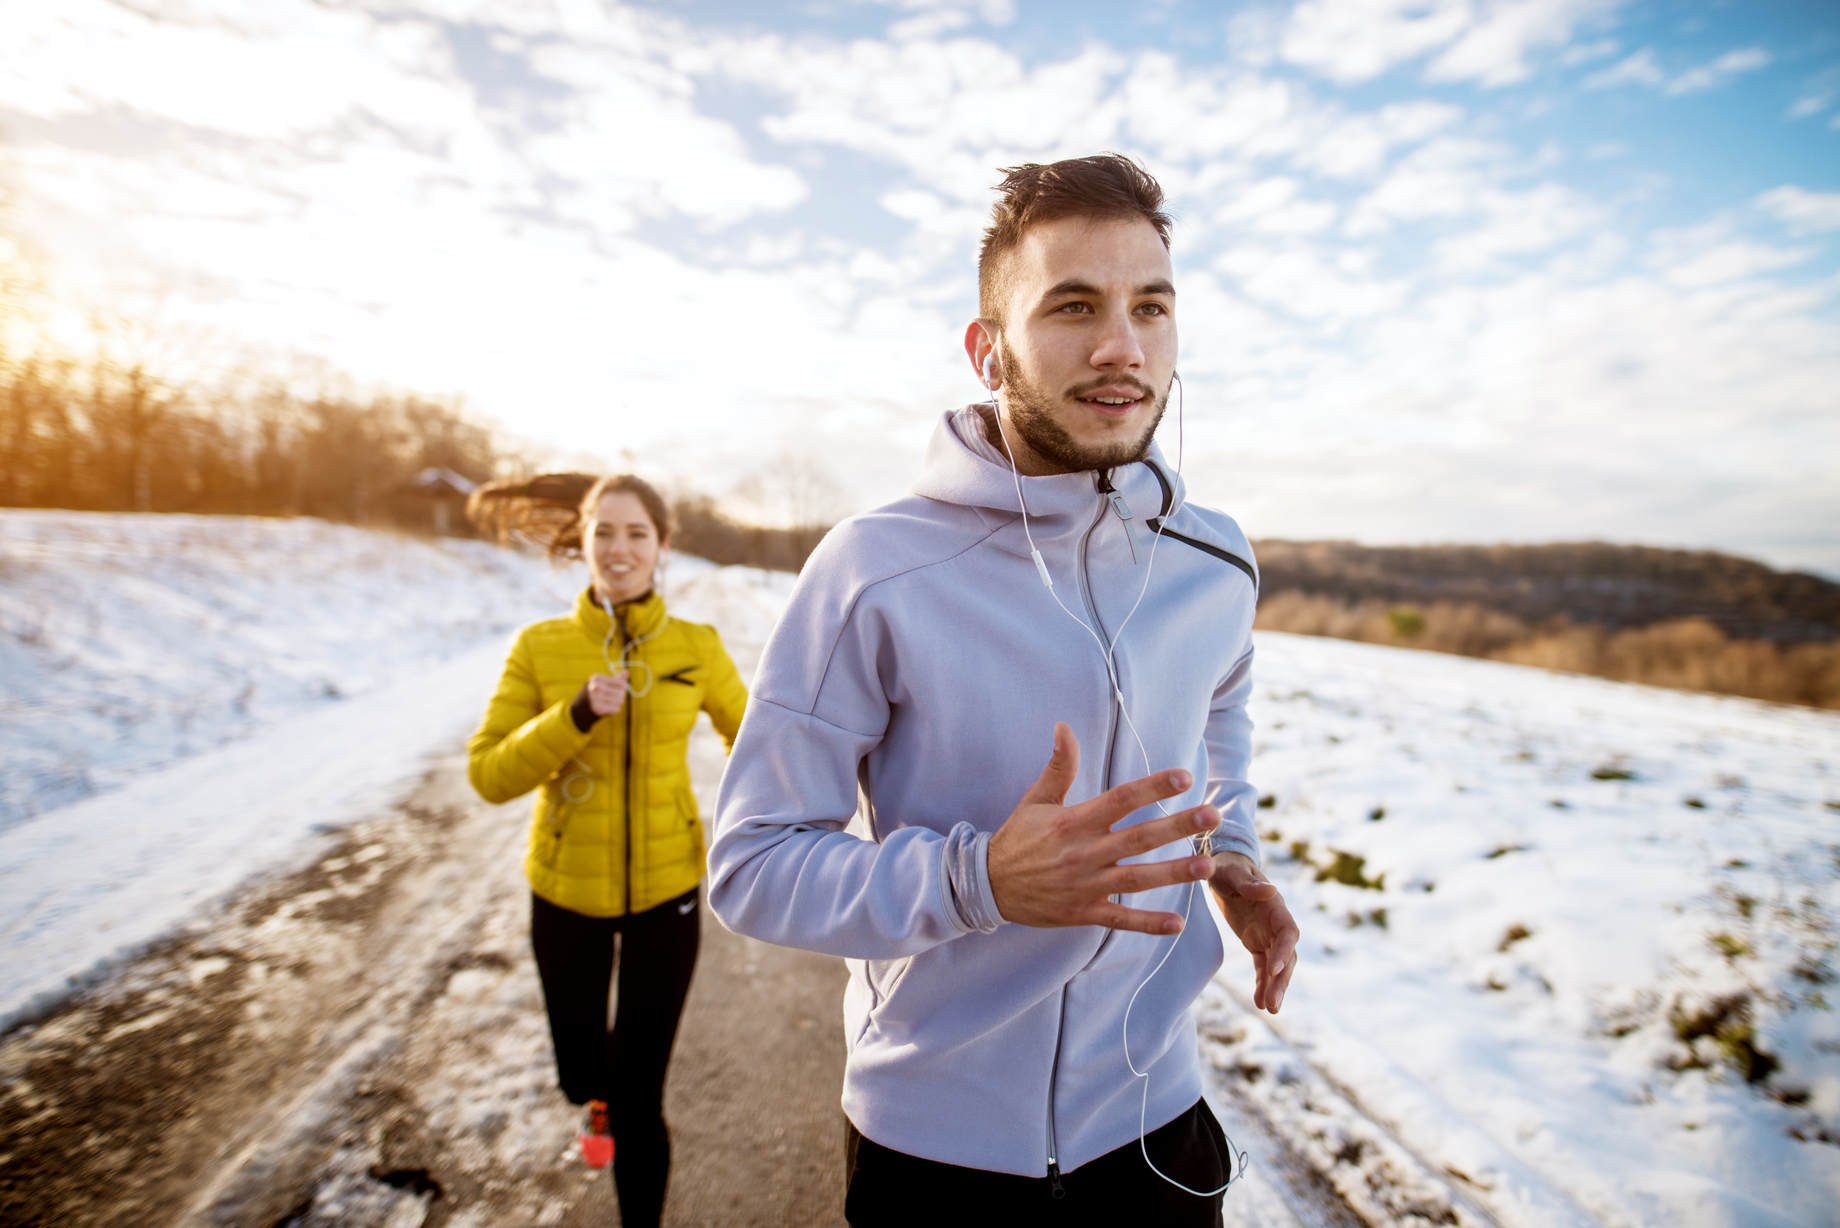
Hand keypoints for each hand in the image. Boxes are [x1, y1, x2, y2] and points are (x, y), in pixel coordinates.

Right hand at [585, 671, 628, 716]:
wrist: (577, 711)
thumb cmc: (593, 695)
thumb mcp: (602, 684)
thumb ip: (616, 679)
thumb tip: (626, 671)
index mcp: (597, 678)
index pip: (621, 683)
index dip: (621, 688)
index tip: (613, 691)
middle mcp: (595, 686)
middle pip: (622, 693)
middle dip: (619, 697)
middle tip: (610, 699)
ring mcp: (595, 698)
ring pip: (620, 701)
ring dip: (617, 704)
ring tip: (608, 704)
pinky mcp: (597, 709)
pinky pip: (616, 709)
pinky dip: (613, 710)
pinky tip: (605, 709)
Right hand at [987, 723, 1220, 934]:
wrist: (988, 885)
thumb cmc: (1017, 838)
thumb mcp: (1035, 800)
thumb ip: (1058, 766)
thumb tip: (1063, 727)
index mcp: (1073, 822)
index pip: (1120, 800)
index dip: (1153, 788)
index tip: (1184, 777)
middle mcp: (1082, 853)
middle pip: (1137, 838)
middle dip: (1177, 827)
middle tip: (1212, 816)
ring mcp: (1085, 885)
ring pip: (1135, 879)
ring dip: (1172, 873)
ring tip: (1207, 866)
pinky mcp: (1083, 912)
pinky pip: (1119, 920)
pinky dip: (1147, 924)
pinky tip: (1177, 923)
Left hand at [1209, 853, 1298, 1013]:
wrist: (1223, 868)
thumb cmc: (1228, 867)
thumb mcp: (1234, 873)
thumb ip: (1251, 884)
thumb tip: (1271, 890)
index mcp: (1275, 906)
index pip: (1288, 933)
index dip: (1284, 952)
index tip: (1274, 970)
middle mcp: (1276, 923)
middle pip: (1286, 956)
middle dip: (1281, 980)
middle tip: (1273, 1003)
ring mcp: (1267, 934)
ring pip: (1276, 966)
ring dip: (1274, 987)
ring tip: (1269, 1009)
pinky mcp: (1256, 942)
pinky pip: (1262, 967)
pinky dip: (1262, 984)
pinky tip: (1259, 1002)